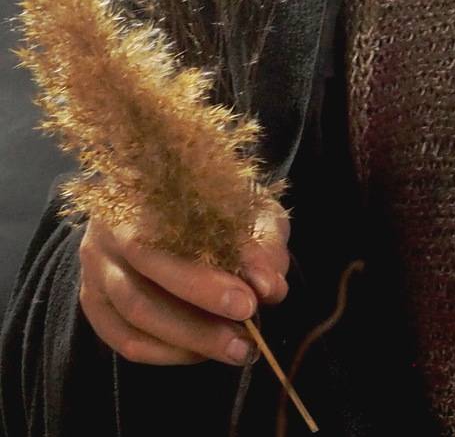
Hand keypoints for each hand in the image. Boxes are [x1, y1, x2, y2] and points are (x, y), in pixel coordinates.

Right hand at [76, 200, 290, 365]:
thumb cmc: (222, 202)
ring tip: (235, 349)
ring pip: (133, 316)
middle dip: (198, 319)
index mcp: (142, 194)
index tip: (251, 302)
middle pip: (142, 286)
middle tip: (246, 336)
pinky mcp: (94, 301)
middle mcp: (107, 231)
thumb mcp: (251, 208)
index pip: (164, 242)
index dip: (205, 280)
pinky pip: (123, 339)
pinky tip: (202, 352)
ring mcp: (95, 268)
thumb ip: (262, 244)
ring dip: (188, 341)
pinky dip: (165, 352)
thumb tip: (269, 288)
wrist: (181, 199)